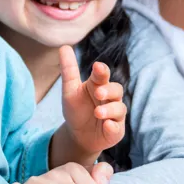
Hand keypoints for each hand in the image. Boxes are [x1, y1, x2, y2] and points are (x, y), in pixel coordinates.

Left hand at [50, 46, 125, 166]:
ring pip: (119, 108)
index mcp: (98, 85)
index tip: (97, 67)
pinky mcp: (116, 130)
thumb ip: (69, 70)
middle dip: (108, 90)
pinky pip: (118, 127)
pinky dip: (113, 126)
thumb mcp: (70, 90)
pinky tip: (107, 126)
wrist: (78, 136)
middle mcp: (110, 98)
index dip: (102, 71)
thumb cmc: (76, 110)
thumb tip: (64, 47)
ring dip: (109, 110)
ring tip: (98, 113)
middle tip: (98, 93)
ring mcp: (115, 114)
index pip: (103, 75)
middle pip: (116, 89)